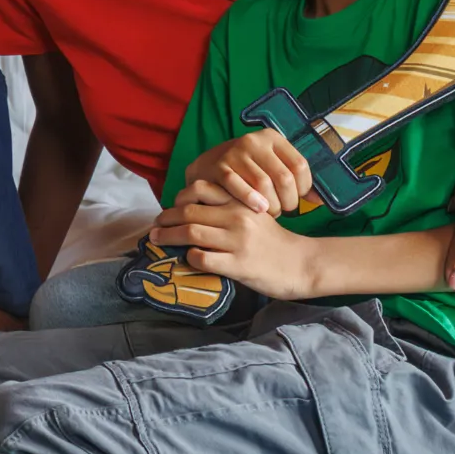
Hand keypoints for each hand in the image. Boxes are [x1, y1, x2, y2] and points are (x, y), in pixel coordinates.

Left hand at [152, 196, 312, 299]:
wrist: (299, 264)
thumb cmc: (272, 239)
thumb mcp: (255, 213)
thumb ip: (229, 206)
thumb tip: (192, 207)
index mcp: (241, 201)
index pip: (200, 189)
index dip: (178, 197)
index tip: (170, 207)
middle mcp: (237, 217)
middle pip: (189, 212)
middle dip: (165, 219)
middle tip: (155, 225)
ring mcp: (237, 241)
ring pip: (191, 233)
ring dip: (168, 237)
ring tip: (158, 239)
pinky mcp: (238, 265)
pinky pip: (203, 258)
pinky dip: (189, 257)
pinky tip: (186, 258)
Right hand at [182, 130, 312, 217]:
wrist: (209, 166)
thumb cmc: (249, 171)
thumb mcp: (272, 166)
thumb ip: (295, 180)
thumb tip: (321, 200)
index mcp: (273, 138)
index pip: (300, 164)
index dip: (304, 187)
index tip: (298, 197)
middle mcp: (255, 141)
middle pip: (284, 178)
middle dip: (288, 201)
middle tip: (284, 209)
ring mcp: (235, 152)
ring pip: (264, 185)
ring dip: (271, 206)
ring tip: (270, 211)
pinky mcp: (219, 166)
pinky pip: (238, 186)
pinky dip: (250, 200)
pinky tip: (258, 208)